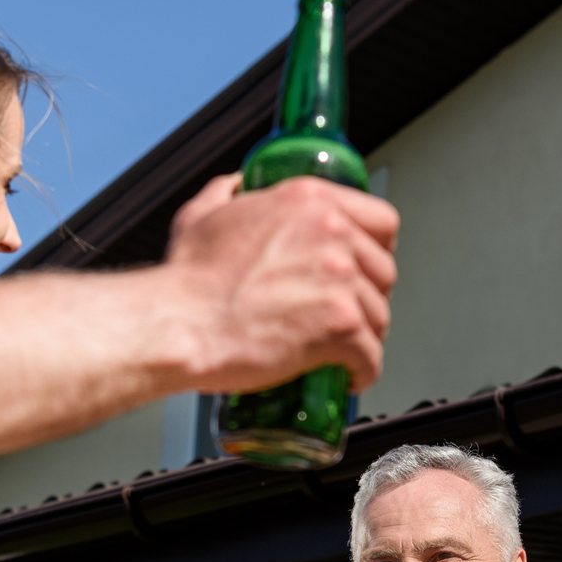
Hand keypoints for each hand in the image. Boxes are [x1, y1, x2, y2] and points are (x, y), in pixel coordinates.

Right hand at [165, 174, 398, 395]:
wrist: (178, 324)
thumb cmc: (186, 279)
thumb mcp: (202, 215)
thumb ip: (225, 192)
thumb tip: (235, 184)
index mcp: (308, 201)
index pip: (381, 220)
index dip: (376, 250)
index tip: (364, 269)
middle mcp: (332, 233)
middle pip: (383, 271)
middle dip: (368, 298)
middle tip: (347, 317)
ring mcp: (339, 280)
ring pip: (379, 315)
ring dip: (365, 337)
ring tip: (343, 353)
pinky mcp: (339, 326)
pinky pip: (372, 355)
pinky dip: (364, 371)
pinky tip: (350, 377)